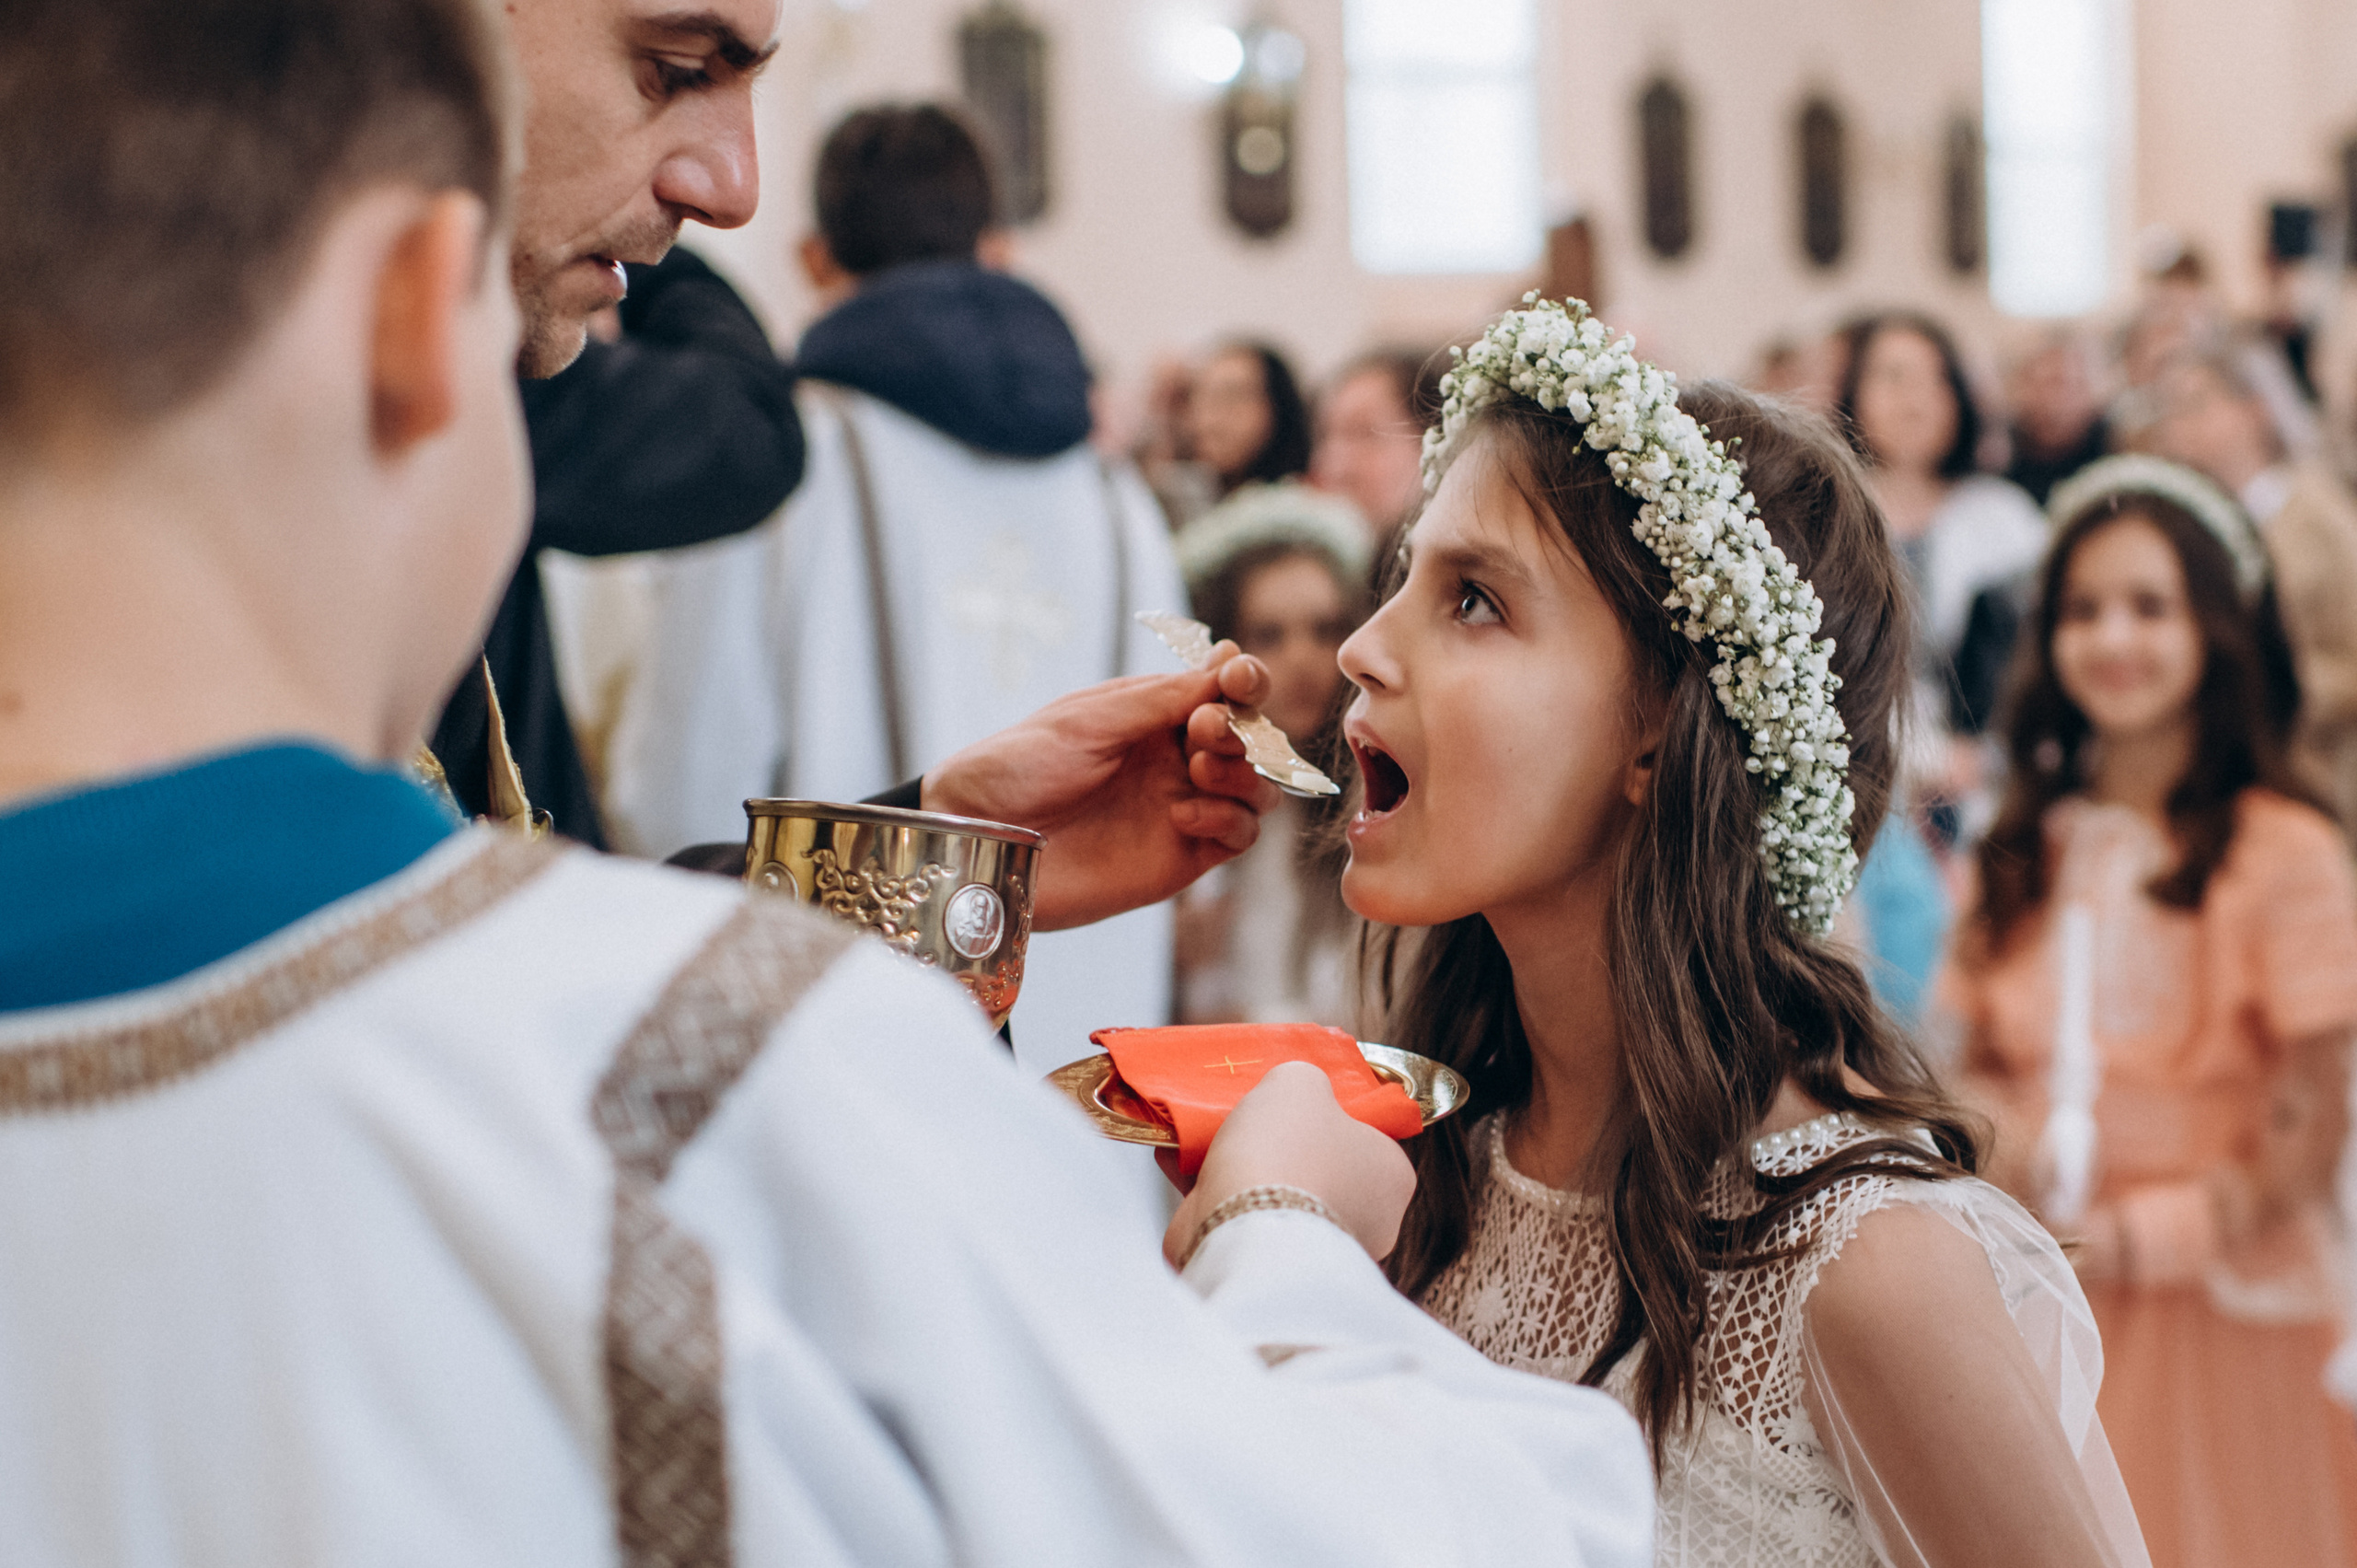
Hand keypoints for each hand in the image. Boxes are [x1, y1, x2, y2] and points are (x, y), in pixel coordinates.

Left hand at [923, 647, 1279, 930]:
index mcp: (1151, 715)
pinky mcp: (1180, 858)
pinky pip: (1238, 836)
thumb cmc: (1017, 767)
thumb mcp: (1088, 719)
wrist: (980, 840)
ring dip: (1244, 773)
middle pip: (1249, 738)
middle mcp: (1173, 759)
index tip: (1238, 676)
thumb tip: (1227, 663)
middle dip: (1242, 727)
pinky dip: (1229, 819)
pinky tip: (1185, 813)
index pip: (1221, 691)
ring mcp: (1180, 807)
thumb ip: (1161, 698)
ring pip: (1255, 789)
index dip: (1243, 680)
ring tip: (1200, 769)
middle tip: (1203, 728)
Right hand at [1162, 1062, 1416, 1267]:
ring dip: (1239, 1159)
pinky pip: (1241, 1211)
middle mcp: (1366, 1219)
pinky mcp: (1268, 1260)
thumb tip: (1297, 1092)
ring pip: (1276, 1187)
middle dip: (1280, 1138)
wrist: (1244, 1229)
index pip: (1370, 1136)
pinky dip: (1210, 1183)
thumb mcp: (1300, 1082)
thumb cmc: (1287, 1150)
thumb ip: (1305, 1079)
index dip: (1333, 1112)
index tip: (1299, 1100)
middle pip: (1318, 1161)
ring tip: (1200, 1128)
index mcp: (1391, 1177)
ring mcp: (1316, 1245)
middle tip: (1250, 1111)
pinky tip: (1177, 1155)